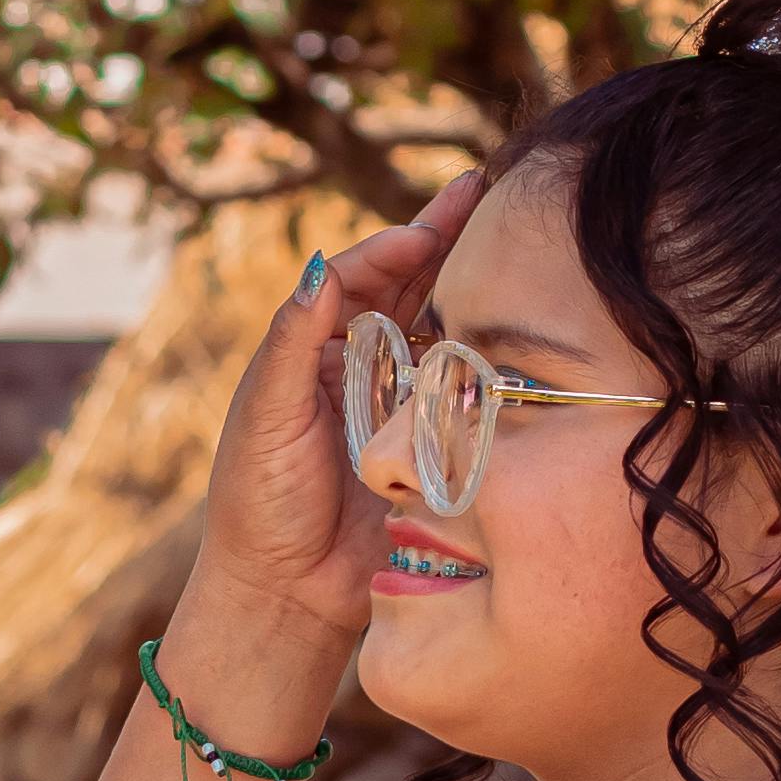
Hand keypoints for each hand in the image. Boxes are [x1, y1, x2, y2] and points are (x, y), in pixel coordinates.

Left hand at [192, 176, 485, 644]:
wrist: (289, 593)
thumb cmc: (259, 504)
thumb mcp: (266, 417)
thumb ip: (292, 342)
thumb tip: (321, 265)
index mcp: (312, 353)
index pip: (358, 280)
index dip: (394, 248)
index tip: (428, 230)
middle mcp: (360, 369)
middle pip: (409, 288)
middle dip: (446, 237)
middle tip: (489, 187)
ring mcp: (400, 405)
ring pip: (443, 328)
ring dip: (474, 282)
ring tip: (514, 233)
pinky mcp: (432, 444)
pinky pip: (467, 390)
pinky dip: (491, 354)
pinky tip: (521, 321)